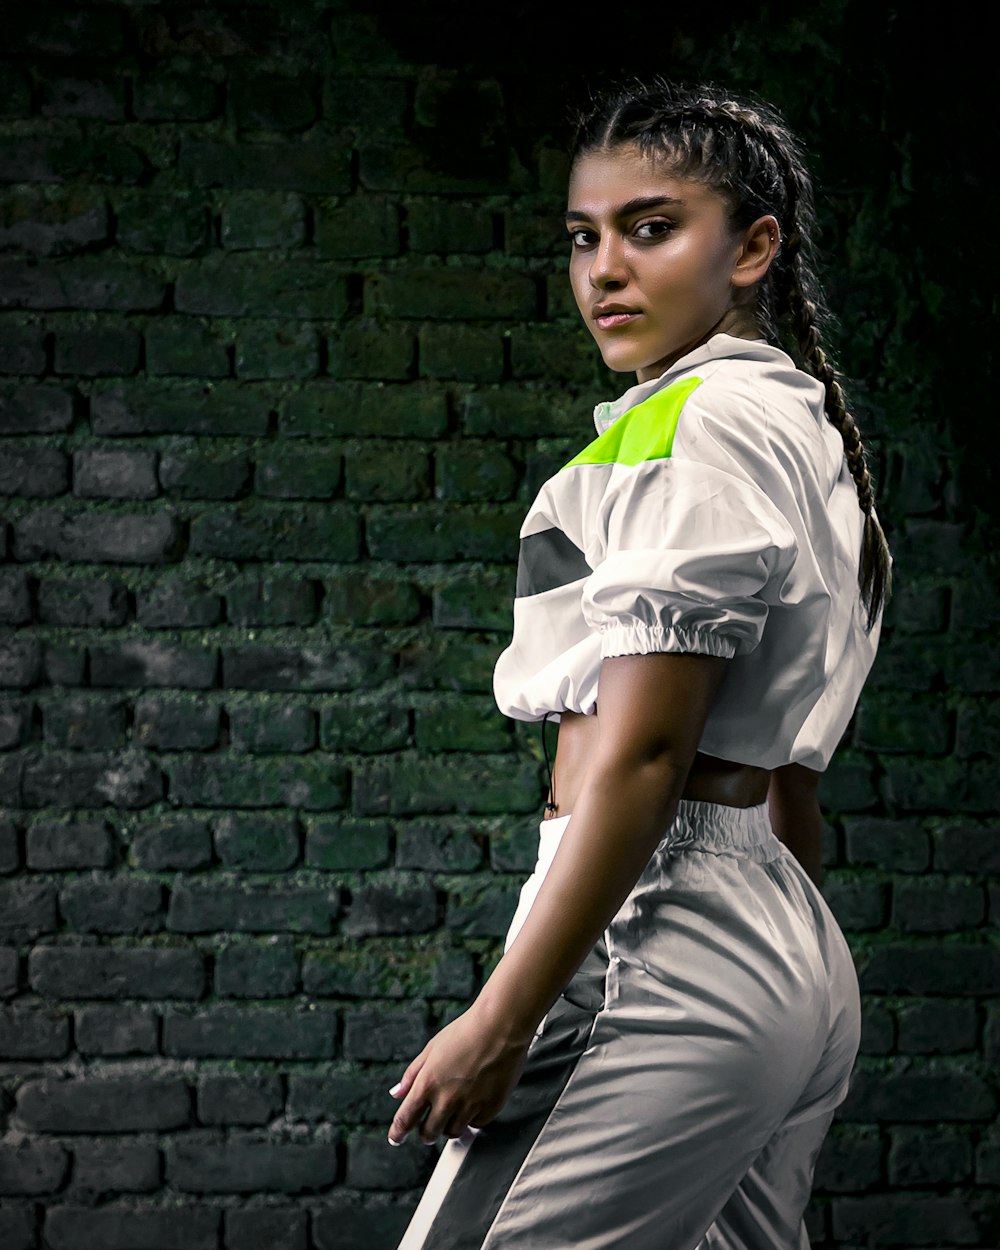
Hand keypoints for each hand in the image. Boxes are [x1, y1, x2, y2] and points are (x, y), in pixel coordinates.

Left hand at [387, 1004, 530, 1146]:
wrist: (500, 1027)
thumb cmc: (466, 1032)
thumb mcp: (432, 1048)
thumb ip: (412, 1074)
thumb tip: (397, 1093)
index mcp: (427, 1083)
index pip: (405, 1118)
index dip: (397, 1132)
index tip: (396, 1138)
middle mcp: (447, 1099)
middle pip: (429, 1133)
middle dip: (426, 1132)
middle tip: (430, 1125)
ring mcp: (469, 1105)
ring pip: (453, 1132)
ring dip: (450, 1125)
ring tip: (456, 1107)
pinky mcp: (490, 1108)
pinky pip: (476, 1124)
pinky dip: (473, 1117)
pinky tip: (475, 1101)